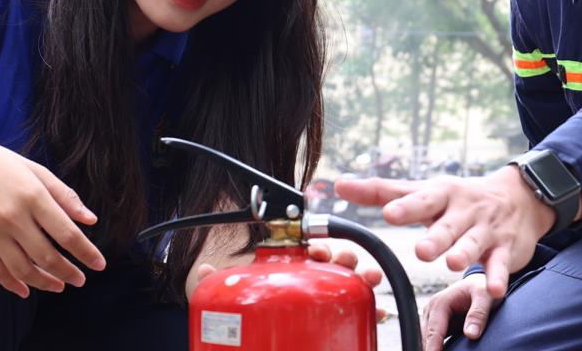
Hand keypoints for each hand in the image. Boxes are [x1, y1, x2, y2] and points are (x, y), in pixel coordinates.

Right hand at [0, 131, 105, 297]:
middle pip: (47, 256)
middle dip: (68, 272)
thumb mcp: (38, 171)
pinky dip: (12, 284)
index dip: (86, 252)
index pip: (67, 233)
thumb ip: (65, 196)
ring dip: (45, 283)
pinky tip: (26, 290)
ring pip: (22, 269)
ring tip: (60, 286)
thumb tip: (91, 220)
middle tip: (81, 280)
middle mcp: (13, 217)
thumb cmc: (2, 165)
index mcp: (34, 196)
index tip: (99, 264)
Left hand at [196, 244, 386, 320]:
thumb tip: (204, 270)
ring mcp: (326, 312)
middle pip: (334, 266)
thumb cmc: (246, 336)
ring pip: (352, 287)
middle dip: (345, 257)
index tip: (317, 251)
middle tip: (344, 261)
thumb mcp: (231, 311)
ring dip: (364, 277)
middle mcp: (311, 292)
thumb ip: (220, 290)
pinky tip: (377, 311)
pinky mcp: (338, 333)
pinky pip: (361, 318)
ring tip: (368, 278)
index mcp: (290, 279)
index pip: (307, 255)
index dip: (317, 247)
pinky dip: (372, 311)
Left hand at [334, 167, 557, 297]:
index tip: (389, 213)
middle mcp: (463, 211)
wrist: (518, 198)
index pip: (421, 200)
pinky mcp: (504, 250)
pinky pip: (499, 265)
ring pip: (473, 244)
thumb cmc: (459, 198)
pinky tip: (492, 289)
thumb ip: (382, 191)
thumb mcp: (424, 190)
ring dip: (464, 253)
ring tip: (453, 263)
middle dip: (436, 237)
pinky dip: (496, 276)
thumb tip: (340, 184)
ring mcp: (485, 230)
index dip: (406, 207)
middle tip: (421, 250)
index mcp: (441, 195)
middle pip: (447, 226)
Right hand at [421, 274, 498, 350]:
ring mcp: (432, 317)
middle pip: (426, 338)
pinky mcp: (436, 324)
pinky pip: (432, 340)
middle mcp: (432, 309)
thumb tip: (471, 334)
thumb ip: (478, 314)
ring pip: (426, 340)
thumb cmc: (481, 288)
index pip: (433, 332)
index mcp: (440, 303)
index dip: (433, 349)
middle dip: (430, 350)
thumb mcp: (484, 297)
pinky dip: (435, 348)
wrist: (479, 284)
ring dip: (431, 349)